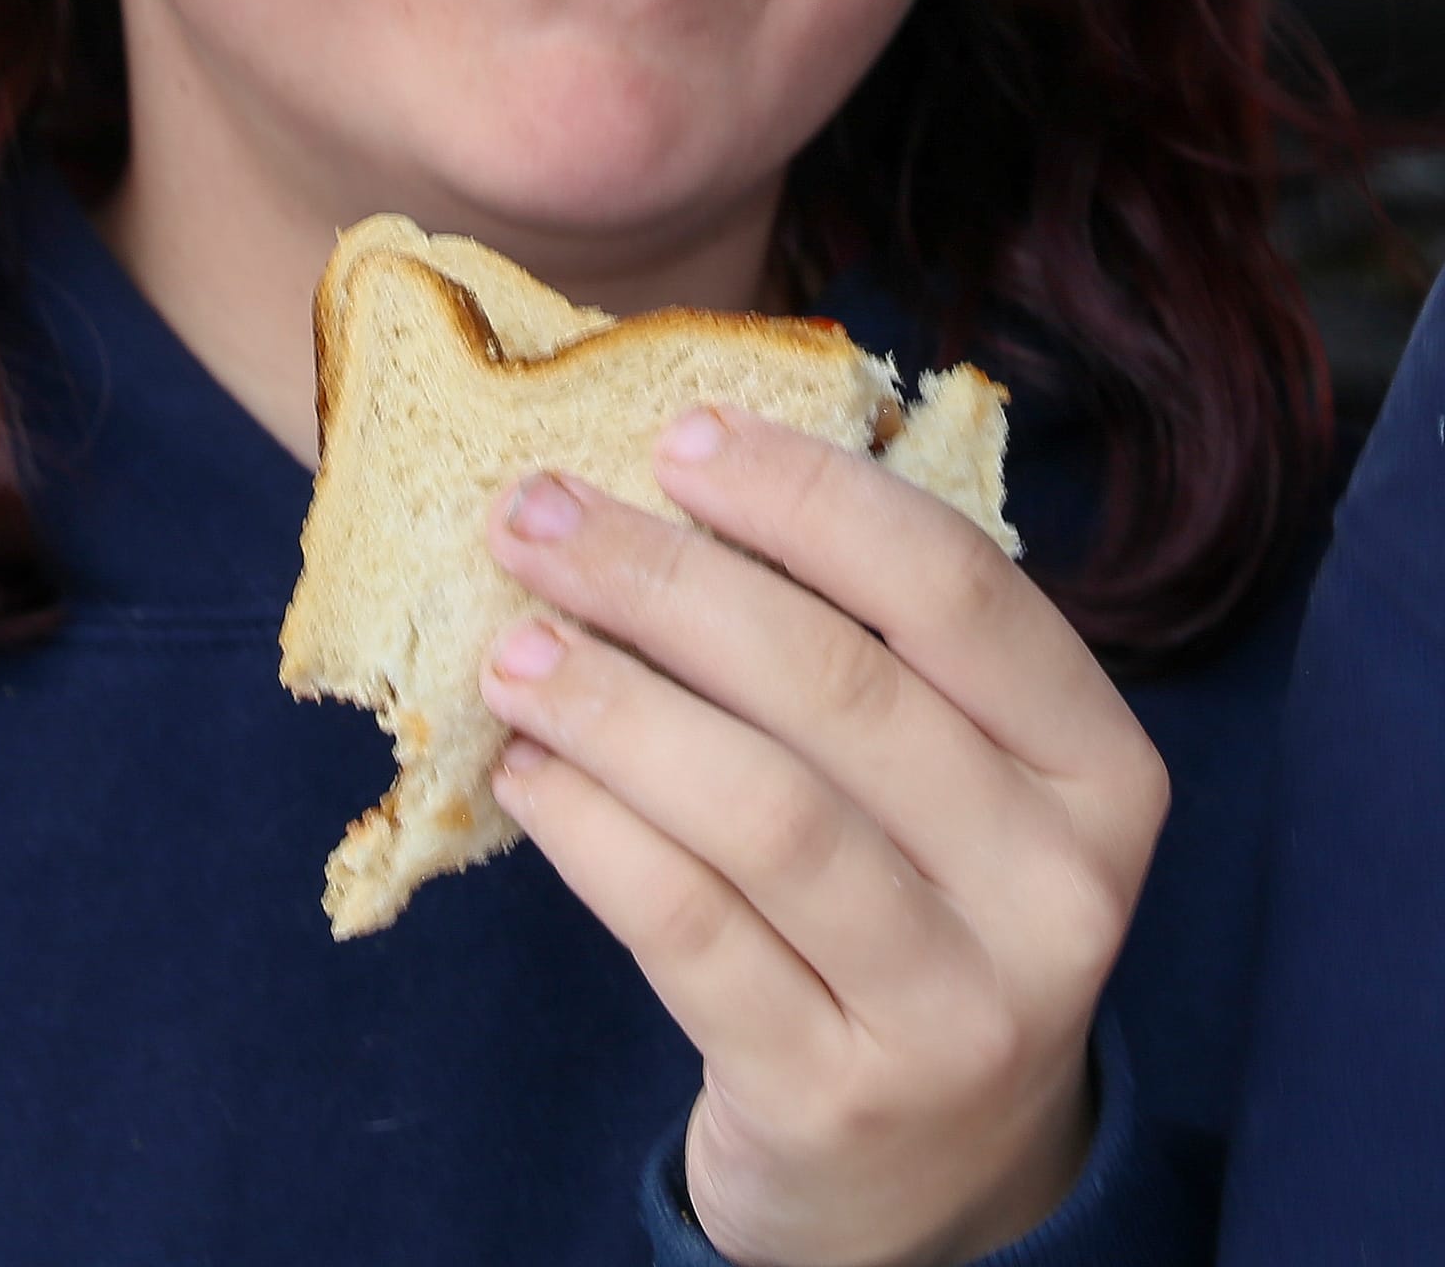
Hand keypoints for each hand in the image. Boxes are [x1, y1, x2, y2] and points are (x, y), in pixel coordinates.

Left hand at [479, 408, 1167, 1266]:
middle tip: (536, 516)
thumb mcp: (950, 776)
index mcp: (1100, 769)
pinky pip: (691, 931)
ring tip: (513, 647)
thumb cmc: (915, 901)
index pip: (957, 589)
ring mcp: (957, 1011)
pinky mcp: (837, 1098)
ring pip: (763, 812)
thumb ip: (866, 639)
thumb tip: (674, 474)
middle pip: (842, 689)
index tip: (679, 436)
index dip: (809, 497)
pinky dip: (591, 832)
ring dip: (613, 705)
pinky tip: (526, 774)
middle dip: (667, 580)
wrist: (932, 1176)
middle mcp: (1057, 891)